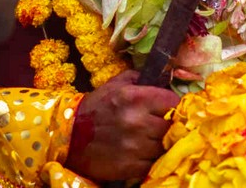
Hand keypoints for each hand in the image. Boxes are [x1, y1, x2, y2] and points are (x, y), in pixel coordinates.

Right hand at [64, 71, 179, 181]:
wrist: (70, 137)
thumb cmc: (96, 106)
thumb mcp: (116, 84)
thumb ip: (141, 78)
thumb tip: (165, 79)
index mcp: (135, 98)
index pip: (174, 102)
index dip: (174, 105)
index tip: (170, 108)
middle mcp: (137, 122)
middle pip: (173, 127)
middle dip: (170, 125)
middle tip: (161, 125)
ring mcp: (134, 147)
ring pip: (165, 147)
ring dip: (161, 144)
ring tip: (151, 139)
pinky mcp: (130, 167)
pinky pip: (153, 163)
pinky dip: (151, 159)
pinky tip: (142, 152)